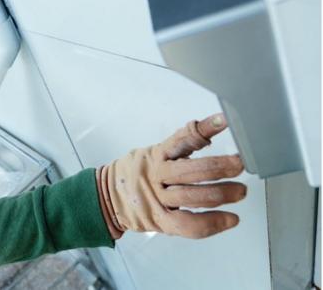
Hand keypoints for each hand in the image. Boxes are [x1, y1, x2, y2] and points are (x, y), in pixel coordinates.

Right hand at [97, 114, 245, 238]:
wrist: (106, 197)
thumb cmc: (136, 173)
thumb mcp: (153, 152)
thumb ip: (179, 146)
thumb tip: (209, 131)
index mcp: (157, 155)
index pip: (182, 139)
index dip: (205, 128)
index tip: (224, 120)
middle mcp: (157, 175)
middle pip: (191, 171)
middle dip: (220, 167)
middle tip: (239, 164)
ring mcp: (158, 199)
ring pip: (193, 197)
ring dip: (222, 195)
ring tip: (240, 191)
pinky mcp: (159, 221)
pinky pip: (188, 224)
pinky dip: (212, 223)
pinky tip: (230, 219)